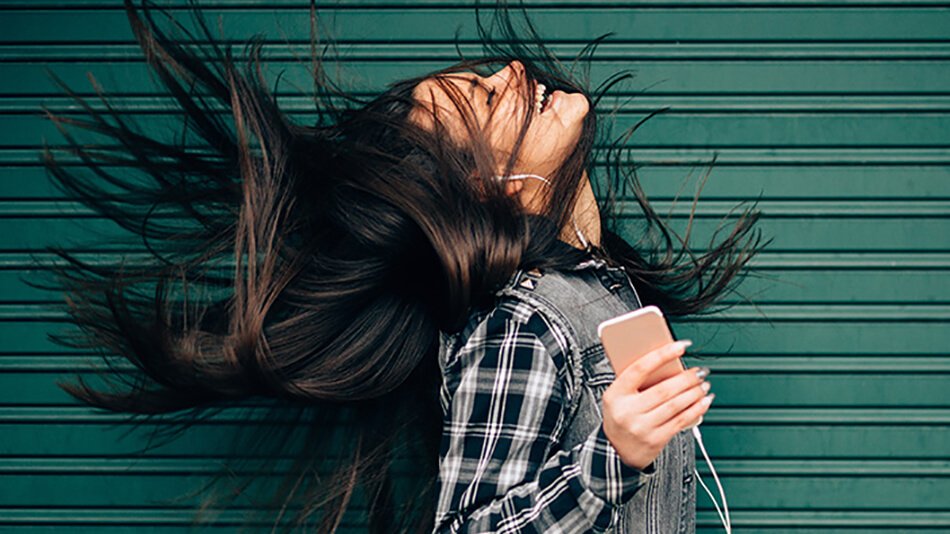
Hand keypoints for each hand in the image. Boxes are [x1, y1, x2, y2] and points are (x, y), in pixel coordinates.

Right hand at [601, 340, 712, 470]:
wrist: (615, 450)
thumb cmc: (620, 416)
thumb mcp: (617, 396)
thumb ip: (636, 380)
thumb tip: (666, 361)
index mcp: (616, 394)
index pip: (640, 368)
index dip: (662, 355)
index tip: (680, 346)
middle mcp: (628, 411)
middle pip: (663, 390)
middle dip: (687, 378)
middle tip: (700, 370)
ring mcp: (642, 427)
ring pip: (675, 405)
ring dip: (694, 392)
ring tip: (704, 384)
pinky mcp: (655, 440)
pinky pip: (680, 421)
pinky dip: (696, 409)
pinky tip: (704, 401)